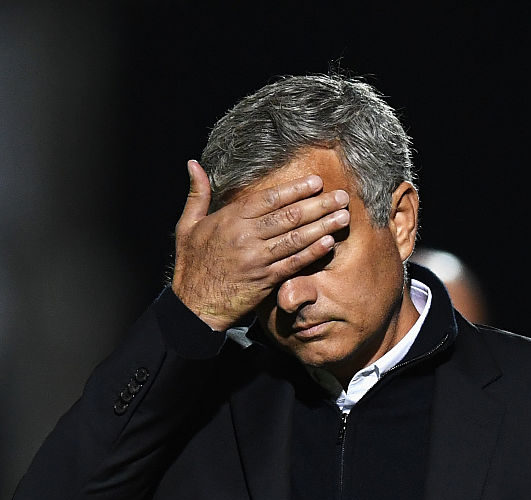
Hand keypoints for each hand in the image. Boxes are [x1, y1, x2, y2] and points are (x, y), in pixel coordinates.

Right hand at [171, 159, 349, 330]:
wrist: (193, 306)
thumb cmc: (191, 264)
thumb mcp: (187, 225)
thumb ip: (197, 194)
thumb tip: (193, 163)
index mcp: (230, 219)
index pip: (269, 199)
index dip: (295, 189)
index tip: (317, 182)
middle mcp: (245, 236)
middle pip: (289, 216)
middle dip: (318, 205)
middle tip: (342, 197)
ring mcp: (257, 259)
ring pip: (295, 238)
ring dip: (323, 226)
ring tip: (343, 217)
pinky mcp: (265, 280)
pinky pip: (293, 263)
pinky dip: (312, 253)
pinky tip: (329, 243)